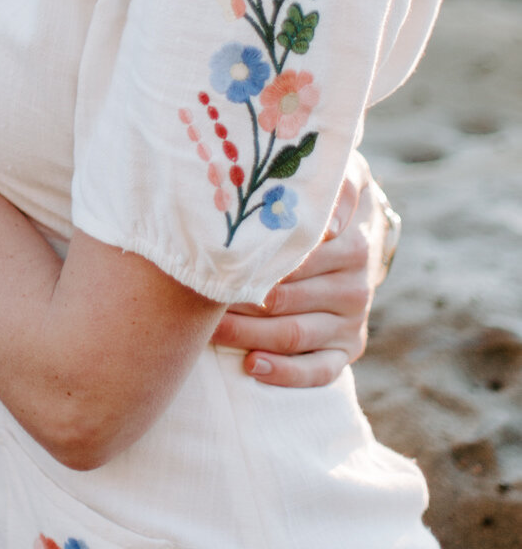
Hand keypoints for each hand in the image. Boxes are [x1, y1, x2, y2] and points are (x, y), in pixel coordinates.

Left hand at [210, 163, 380, 386]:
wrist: (349, 235)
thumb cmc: (320, 201)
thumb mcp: (335, 175)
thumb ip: (332, 182)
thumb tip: (325, 219)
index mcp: (352, 244)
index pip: (297, 259)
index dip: (251, 262)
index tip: (212, 261)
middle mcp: (356, 285)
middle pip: (284, 298)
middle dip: (235, 298)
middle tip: (192, 296)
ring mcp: (352, 320)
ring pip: (292, 334)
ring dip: (245, 334)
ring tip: (205, 330)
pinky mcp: (348, 350)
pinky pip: (319, 371)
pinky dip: (286, 373)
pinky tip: (251, 365)